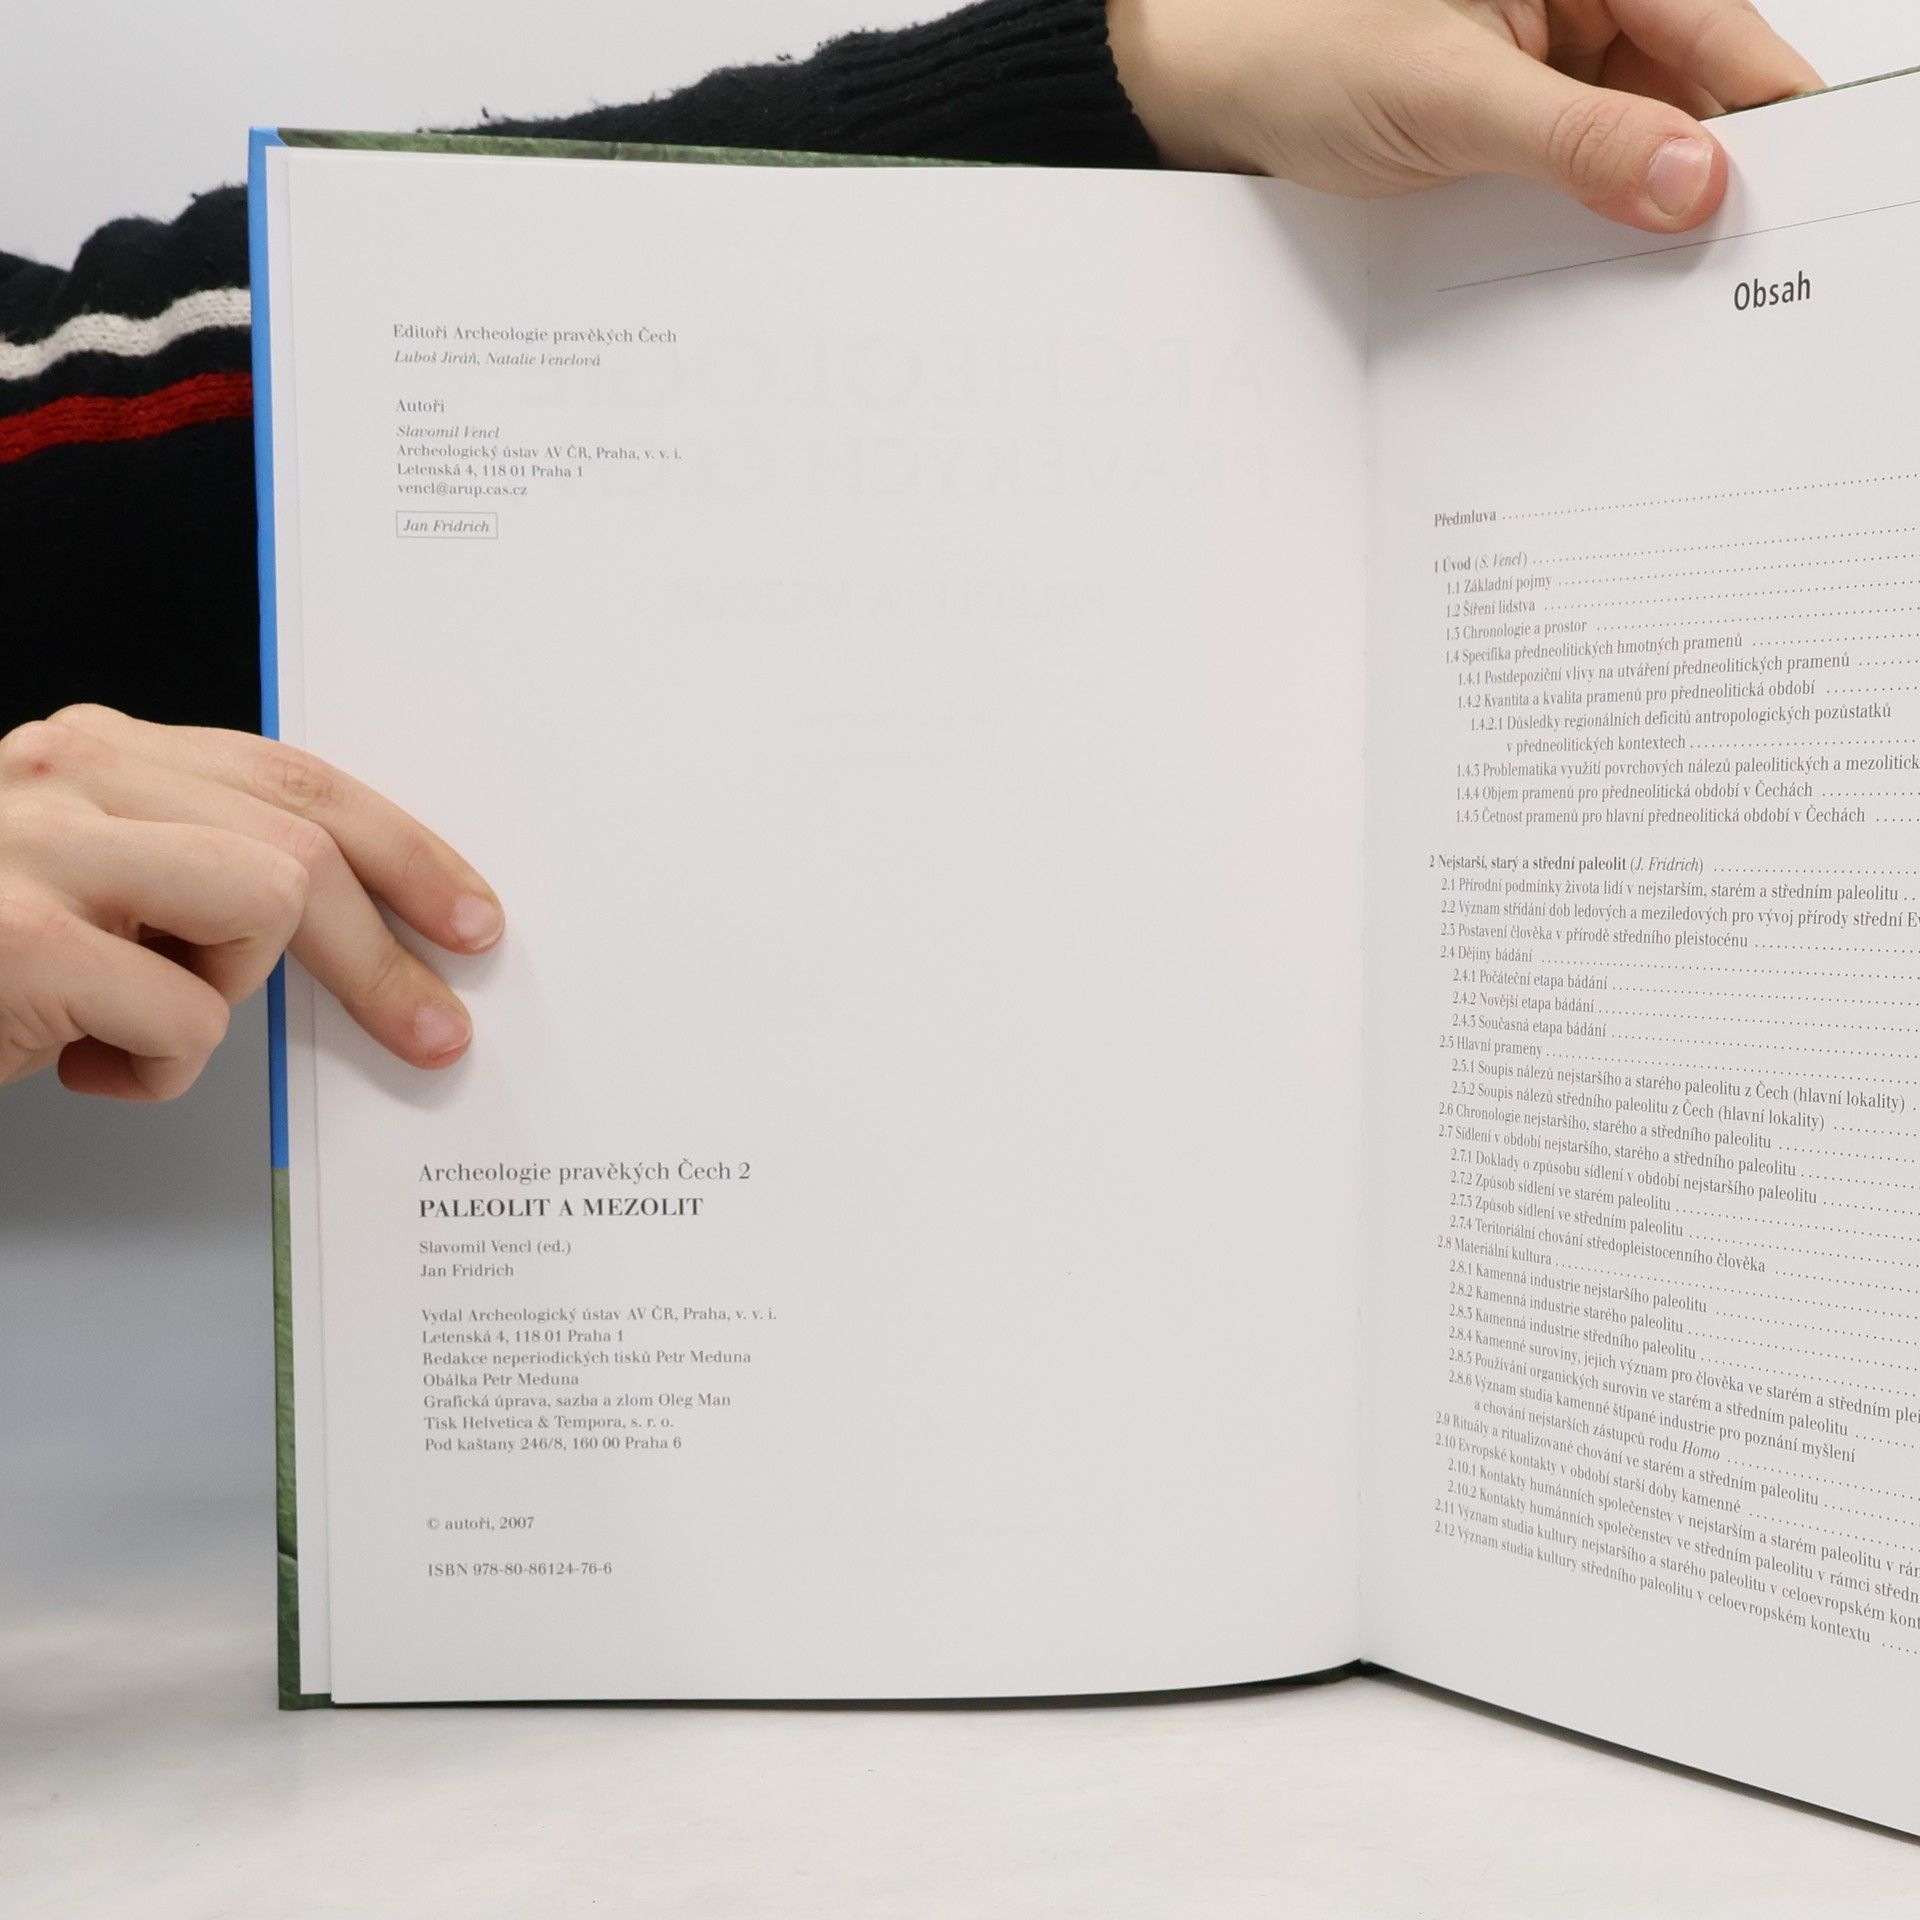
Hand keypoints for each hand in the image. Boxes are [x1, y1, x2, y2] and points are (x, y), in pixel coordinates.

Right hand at [0, 705, 502, 1099]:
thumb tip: (362, 919)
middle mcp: (73, 769)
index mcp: (101, 748)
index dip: (404, 850)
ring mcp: (42, 847)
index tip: (472, 918)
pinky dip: (153, 1070)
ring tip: (140, 1021)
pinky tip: (80, 1066)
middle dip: (387, 954)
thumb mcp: (88, 883)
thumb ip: (194, 862)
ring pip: (266, 906)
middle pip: (306, 845)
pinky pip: (185, 1018)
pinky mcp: (24, 941)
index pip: (297, 777)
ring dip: (227, 994)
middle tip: (435, 1033)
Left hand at [1108, 0, 1822, 230]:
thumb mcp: (1447, 99)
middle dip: (1711, 169)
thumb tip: (1690, 180)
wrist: (1215, 90)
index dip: (1769, 107)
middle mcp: (1582, 0)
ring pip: (1640, 136)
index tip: (1817, 182)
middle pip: (1688, 85)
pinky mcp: (1517, 118)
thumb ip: (1573, 141)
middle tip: (1745, 265)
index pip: (1714, 25)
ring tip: (1677, 284)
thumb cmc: (1305, 50)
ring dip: (1651, 205)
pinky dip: (1595, 217)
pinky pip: (1583, 168)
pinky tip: (1606, 269)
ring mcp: (1551, 61)